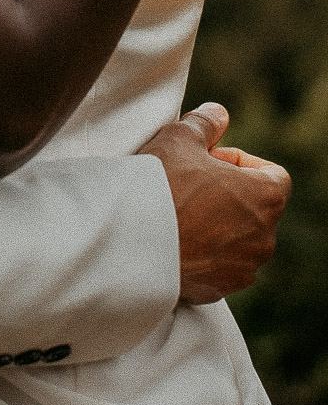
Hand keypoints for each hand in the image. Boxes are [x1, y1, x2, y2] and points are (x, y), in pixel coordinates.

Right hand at [139, 102, 290, 302]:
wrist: (130, 240)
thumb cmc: (161, 184)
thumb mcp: (181, 137)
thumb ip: (206, 122)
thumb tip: (218, 115)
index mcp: (265, 198)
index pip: (273, 175)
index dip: (241, 162)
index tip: (209, 160)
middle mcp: (264, 238)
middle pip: (255, 207)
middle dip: (227, 192)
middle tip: (188, 182)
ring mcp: (243, 268)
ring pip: (237, 237)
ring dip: (217, 223)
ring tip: (178, 211)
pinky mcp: (220, 290)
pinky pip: (219, 264)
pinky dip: (203, 251)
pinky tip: (173, 237)